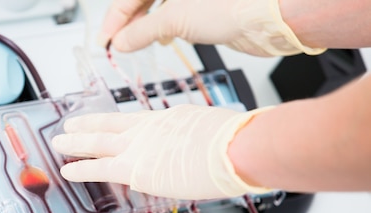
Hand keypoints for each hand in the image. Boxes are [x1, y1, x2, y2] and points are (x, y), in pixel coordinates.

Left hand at [52, 104, 271, 200]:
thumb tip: (198, 150)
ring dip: (75, 144)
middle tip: (69, 126)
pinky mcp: (135, 169)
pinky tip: (67, 171)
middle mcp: (147, 129)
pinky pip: (99, 169)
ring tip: (59, 143)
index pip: (133, 121)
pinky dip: (81, 169)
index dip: (114, 123)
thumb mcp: (212, 130)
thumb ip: (196, 140)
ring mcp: (138, 147)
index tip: (104, 123)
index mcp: (166, 118)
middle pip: (108, 125)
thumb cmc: (233, 142)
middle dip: (86, 127)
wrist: (233, 148)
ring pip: (97, 143)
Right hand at [98, 0, 324, 56]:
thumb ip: (142, 30)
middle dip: (128, 22)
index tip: (105, 40)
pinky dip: (164, 27)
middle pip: (143, 0)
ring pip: (158, 7)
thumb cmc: (232, 5)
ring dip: (145, 26)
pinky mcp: (205, 6)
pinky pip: (175, 15)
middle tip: (116, 44)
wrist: (270, 18)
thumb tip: (122, 42)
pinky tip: (162, 39)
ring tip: (135, 44)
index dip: (115, 18)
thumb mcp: (175, 18)